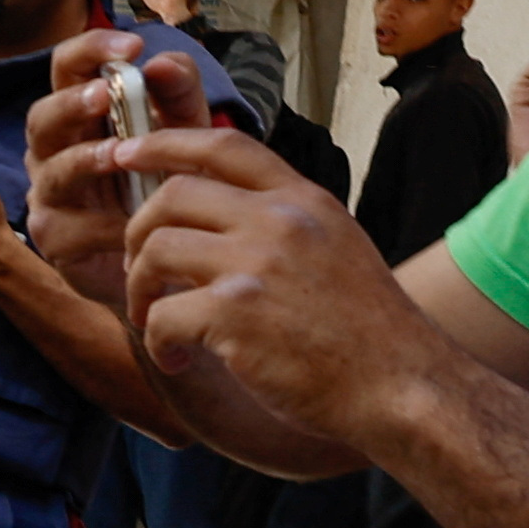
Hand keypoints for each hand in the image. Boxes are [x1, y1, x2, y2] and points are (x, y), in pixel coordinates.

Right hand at [22, 26, 210, 295]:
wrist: (168, 260)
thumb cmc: (167, 184)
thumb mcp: (185, 133)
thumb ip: (179, 94)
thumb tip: (162, 62)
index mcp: (81, 112)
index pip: (68, 66)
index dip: (92, 49)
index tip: (134, 46)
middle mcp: (54, 149)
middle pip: (42, 116)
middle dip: (71, 104)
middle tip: (106, 95)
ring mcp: (49, 195)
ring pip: (52, 171)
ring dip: (84, 159)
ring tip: (118, 156)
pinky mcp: (55, 240)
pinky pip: (70, 227)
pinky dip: (105, 223)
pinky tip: (135, 224)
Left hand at [112, 128, 435, 440]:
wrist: (402, 386)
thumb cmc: (368, 333)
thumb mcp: (337, 248)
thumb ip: (285, 224)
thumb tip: (221, 216)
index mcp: (305, 200)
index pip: (224, 144)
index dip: (165, 141)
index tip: (125, 150)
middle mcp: (281, 220)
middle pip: (173, 194)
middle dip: (138, 232)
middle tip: (139, 270)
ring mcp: (257, 263)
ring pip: (155, 250)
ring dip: (140, 289)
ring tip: (155, 320)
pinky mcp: (236, 314)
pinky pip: (161, 314)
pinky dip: (156, 342)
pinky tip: (177, 360)